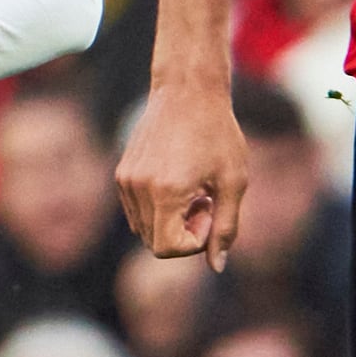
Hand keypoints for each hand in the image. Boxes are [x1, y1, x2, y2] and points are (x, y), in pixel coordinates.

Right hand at [117, 74, 254, 267]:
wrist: (187, 90)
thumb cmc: (218, 133)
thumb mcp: (234, 181)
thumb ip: (226, 227)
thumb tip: (216, 266)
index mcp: (166, 191)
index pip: (168, 248)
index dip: (194, 241)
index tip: (211, 210)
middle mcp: (138, 188)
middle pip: (155, 242)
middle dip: (184, 232)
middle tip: (205, 200)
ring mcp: (126, 181)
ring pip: (144, 229)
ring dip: (171, 221)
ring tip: (193, 190)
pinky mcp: (122, 174)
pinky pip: (136, 212)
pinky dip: (158, 209)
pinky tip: (178, 181)